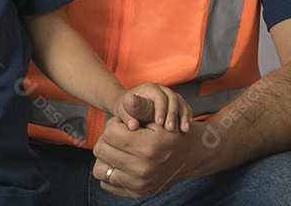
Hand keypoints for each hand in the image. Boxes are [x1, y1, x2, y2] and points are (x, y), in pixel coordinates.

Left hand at [92, 116, 212, 196]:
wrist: (191, 157)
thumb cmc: (173, 133)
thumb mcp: (159, 118)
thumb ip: (141, 109)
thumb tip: (127, 99)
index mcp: (147, 147)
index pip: (109, 133)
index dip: (114, 124)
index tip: (123, 125)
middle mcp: (142, 169)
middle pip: (101, 150)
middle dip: (107, 139)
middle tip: (119, 136)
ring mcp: (138, 184)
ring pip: (99, 169)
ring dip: (105, 157)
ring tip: (117, 149)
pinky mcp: (136, 192)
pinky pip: (107, 184)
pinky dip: (109, 172)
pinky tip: (119, 163)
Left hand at [117, 82, 191, 132]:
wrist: (130, 106)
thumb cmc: (126, 108)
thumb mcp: (123, 111)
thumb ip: (128, 117)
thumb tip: (133, 125)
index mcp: (149, 88)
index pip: (159, 96)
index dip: (161, 109)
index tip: (159, 123)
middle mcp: (161, 89)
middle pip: (173, 98)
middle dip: (173, 114)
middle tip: (170, 129)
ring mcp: (169, 95)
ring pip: (181, 103)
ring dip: (183, 116)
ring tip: (184, 130)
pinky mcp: (175, 103)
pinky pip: (184, 108)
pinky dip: (187, 117)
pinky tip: (187, 128)